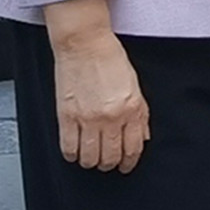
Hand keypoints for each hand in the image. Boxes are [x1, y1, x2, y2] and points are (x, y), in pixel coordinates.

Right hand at [47, 9, 148, 172]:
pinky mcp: (67, 116)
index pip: (134, 147)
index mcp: (132, 109)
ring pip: (90, 156)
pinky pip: (68, 147)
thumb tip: (142, 135)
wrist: (85, 44)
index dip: (130, 161)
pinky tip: (74, 153)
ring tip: (92, 160)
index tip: (126, 165)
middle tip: (108, 164)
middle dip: (111, 164)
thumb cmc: (110, 59)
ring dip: (92, 163)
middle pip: (111, 156)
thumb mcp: (135, 86)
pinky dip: (72, 155)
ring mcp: (88, 118)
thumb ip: (140, 114)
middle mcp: (111, 117)